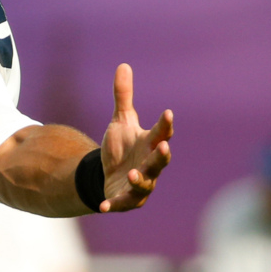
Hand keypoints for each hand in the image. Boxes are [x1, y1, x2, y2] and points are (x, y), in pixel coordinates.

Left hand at [99, 64, 172, 212]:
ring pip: (145, 183)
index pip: (161, 132)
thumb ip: (123, 97)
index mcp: (149, 143)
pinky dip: (113, 204)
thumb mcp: (120, 121)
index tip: (167, 113)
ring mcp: (141, 183)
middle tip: (164, 146)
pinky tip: (102, 206)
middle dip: (162, 154)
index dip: (165, 124)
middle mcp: (149, 164)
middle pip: (159, 160)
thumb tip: (123, 65)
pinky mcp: (127, 199)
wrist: (110, 174)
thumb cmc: (121, 146)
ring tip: (131, 173)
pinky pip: (122, 203)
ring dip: (139, 179)